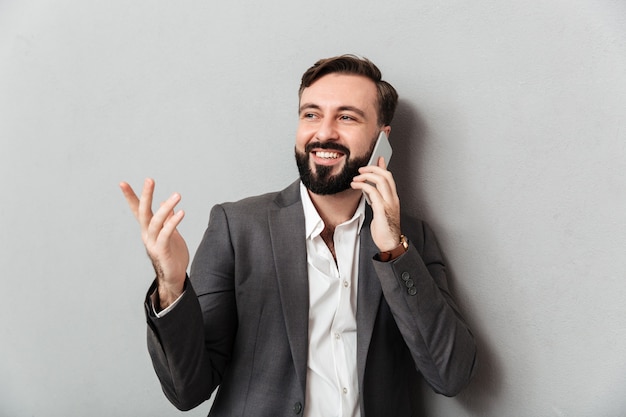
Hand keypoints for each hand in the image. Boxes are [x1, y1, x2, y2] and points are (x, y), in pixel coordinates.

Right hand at [120, 178, 188, 308]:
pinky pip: (166, 234)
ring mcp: (153, 243)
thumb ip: (167, 220)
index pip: (138, 210)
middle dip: (146, 195)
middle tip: (149, 180)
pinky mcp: (162, 250)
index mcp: (148, 229)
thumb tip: (165, 203)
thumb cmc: (172, 255)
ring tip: (177, 195)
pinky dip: (173, 222)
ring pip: (156, 221)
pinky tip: (181, 213)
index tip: (122, 183)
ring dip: (166, 207)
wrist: (174, 277)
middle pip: (144, 212)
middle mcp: (147, 235)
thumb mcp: (170, 233)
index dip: (131, 197)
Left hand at [351, 157, 401, 251]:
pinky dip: (363, 186)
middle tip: (361, 169)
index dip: (383, 166)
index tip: (377, 158)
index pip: (390, 177)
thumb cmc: (385, 229)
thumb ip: (377, 199)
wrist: (390, 244)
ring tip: (356, 178)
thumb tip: (370, 190)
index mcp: (393, 198)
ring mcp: (388, 204)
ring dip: (366, 176)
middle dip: (373, 168)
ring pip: (380, 180)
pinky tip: (355, 186)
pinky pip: (373, 192)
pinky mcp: (382, 210)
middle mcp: (393, 199)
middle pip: (386, 175)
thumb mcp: (381, 211)